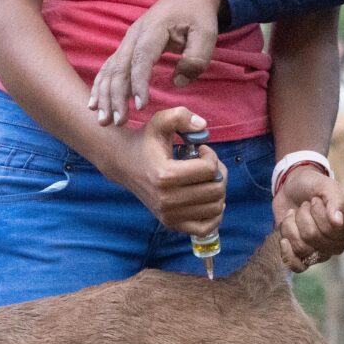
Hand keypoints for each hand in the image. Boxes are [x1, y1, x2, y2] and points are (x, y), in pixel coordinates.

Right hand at [91, 0, 227, 125]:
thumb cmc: (198, 15)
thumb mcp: (207, 34)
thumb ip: (196, 58)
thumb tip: (178, 82)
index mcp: (154, 29)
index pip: (141, 59)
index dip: (139, 83)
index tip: (141, 106)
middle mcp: (134, 35)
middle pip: (119, 67)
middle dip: (115, 96)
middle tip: (117, 122)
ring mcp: (127, 41)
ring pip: (110, 69)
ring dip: (104, 95)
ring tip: (103, 119)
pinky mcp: (126, 47)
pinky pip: (109, 68)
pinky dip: (100, 86)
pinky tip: (94, 104)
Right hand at [120, 104, 226, 239]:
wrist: (124, 163)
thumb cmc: (146, 141)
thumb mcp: (160, 121)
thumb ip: (181, 116)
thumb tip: (204, 126)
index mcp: (165, 175)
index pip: (209, 169)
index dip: (211, 155)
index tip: (200, 150)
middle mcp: (167, 199)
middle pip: (216, 189)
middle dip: (219, 173)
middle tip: (207, 164)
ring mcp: (169, 215)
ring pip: (215, 207)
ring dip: (218, 190)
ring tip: (205, 179)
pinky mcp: (171, 224)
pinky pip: (206, 227)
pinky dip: (215, 215)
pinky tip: (208, 198)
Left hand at [273, 161, 343, 271]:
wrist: (292, 188)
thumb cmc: (313, 186)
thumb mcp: (326, 185)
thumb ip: (336, 200)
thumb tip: (338, 222)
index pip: (332, 230)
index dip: (318, 213)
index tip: (315, 200)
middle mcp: (336, 244)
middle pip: (313, 238)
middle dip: (303, 216)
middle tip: (304, 206)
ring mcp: (319, 252)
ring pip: (301, 247)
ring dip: (292, 226)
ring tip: (294, 214)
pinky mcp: (302, 255)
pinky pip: (297, 266)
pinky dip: (288, 254)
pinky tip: (284, 240)